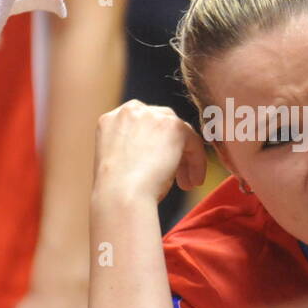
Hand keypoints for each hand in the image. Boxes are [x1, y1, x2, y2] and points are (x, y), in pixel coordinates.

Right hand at [93, 100, 207, 204]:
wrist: (121, 195)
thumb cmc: (117, 190)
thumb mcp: (120, 161)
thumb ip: (134, 148)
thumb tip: (158, 154)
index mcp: (111, 120)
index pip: (141, 126)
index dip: (154, 146)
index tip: (160, 167)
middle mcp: (130, 111)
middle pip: (161, 125)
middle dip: (171, 150)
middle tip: (178, 177)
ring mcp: (151, 115)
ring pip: (179, 133)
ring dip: (184, 158)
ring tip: (187, 182)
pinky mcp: (172, 125)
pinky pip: (193, 141)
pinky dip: (197, 161)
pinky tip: (194, 181)